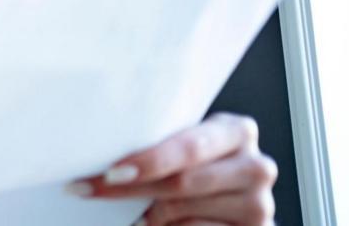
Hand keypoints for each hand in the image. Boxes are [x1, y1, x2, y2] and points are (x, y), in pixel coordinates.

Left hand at [66, 112, 277, 224]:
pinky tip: (152, 224)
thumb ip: (163, 145)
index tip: (111, 171)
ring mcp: (260, 205)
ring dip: (147, 215)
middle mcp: (256, 166)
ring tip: (131, 213)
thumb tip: (100, 151)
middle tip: (88, 189)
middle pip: (181, 183)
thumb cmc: (194, 167)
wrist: (227, 202)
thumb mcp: (184, 148)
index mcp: (237, 131)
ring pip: (182, 212)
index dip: (149, 161)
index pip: (190, 147)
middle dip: (128, 190)